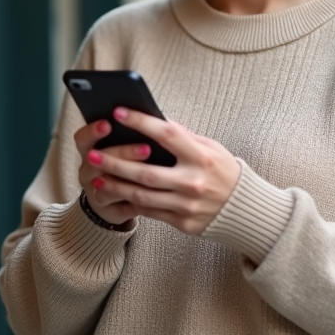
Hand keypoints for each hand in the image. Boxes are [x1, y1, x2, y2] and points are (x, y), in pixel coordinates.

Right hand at [73, 119, 146, 227]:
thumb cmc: (124, 165)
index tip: (108, 123)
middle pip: (97, 161)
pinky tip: (154, 196)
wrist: (114, 201)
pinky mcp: (109, 211)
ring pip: (105, 186)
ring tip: (151, 171)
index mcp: (89, 151)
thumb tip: (153, 118)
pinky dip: (136, 201)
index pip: (83, 139)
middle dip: (122, 153)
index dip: (92, 131)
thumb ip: (131, 134)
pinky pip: (121, 207)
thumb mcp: (122, 146)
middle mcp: (88, 171)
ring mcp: (96, 193)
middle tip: (146, 148)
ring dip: (128, 179)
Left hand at [85, 108, 240, 234]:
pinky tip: (114, 194)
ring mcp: (188, 205)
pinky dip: (130, 203)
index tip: (118, 112)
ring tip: (95, 177)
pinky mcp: (183, 223)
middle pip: (146, 172)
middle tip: (91, 154)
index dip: (141, 122)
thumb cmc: (222, 170)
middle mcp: (193, 181)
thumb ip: (183, 136)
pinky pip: (150, 212)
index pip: (167, 135)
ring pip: (142, 196)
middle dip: (115, 163)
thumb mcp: (210, 147)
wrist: (243, 208)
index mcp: (201, 156)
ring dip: (115, 186)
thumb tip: (154, 120)